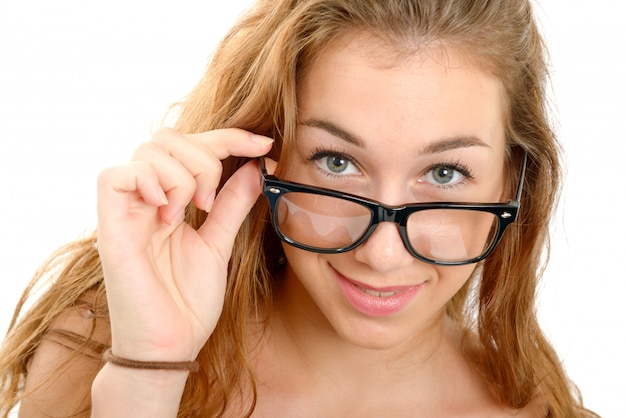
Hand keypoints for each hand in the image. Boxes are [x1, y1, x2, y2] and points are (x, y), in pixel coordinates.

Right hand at [96, 128, 273, 361]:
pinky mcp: (110, 228)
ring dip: (183, 176)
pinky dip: (149, 181)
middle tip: (210, 201)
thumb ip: (233, 204)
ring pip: (148, 151)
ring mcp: (126, 212)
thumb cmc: (188, 302)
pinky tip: (167, 210)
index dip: (229, 137)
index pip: (192, 146)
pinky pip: (116, 176)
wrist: (170, 346)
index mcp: (168, 202)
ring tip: (190, 214)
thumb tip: (257, 167)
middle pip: (167, 138)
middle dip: (205, 158)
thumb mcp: (219, 243)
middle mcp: (145, 201)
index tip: (264, 145)